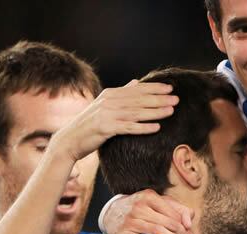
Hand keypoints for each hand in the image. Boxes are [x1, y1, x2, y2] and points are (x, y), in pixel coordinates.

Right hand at [49, 79, 178, 160]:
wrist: (70, 140)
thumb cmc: (90, 125)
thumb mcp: (104, 105)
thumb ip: (121, 94)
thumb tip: (136, 82)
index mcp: (110, 94)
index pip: (137, 89)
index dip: (154, 88)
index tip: (170, 88)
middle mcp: (109, 101)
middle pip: (139, 99)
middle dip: (159, 99)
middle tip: (176, 99)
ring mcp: (107, 114)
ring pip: (136, 112)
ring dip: (155, 112)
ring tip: (171, 111)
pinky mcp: (106, 128)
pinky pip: (128, 127)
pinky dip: (143, 127)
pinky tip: (156, 128)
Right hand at [102, 189, 195, 233]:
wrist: (111, 212)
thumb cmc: (140, 208)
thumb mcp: (156, 202)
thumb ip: (176, 208)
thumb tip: (190, 221)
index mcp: (150, 197)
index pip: (171, 213)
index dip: (184, 225)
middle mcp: (140, 206)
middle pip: (165, 222)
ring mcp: (130, 219)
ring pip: (154, 230)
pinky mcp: (121, 231)